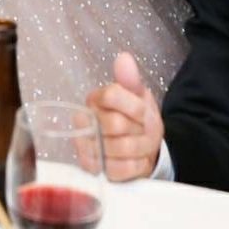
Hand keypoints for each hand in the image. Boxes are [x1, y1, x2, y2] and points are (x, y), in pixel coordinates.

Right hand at [87, 52, 163, 181]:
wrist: (139, 147)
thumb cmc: (136, 119)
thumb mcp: (137, 96)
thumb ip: (130, 79)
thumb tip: (124, 58)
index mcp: (95, 100)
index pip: (111, 96)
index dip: (134, 107)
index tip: (143, 112)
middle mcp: (84, 121)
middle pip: (115, 123)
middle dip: (138, 129)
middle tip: (143, 130)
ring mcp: (86, 147)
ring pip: (119, 148)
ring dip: (140, 149)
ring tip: (142, 145)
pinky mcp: (94, 170)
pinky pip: (119, 169)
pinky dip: (135, 165)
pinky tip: (137, 160)